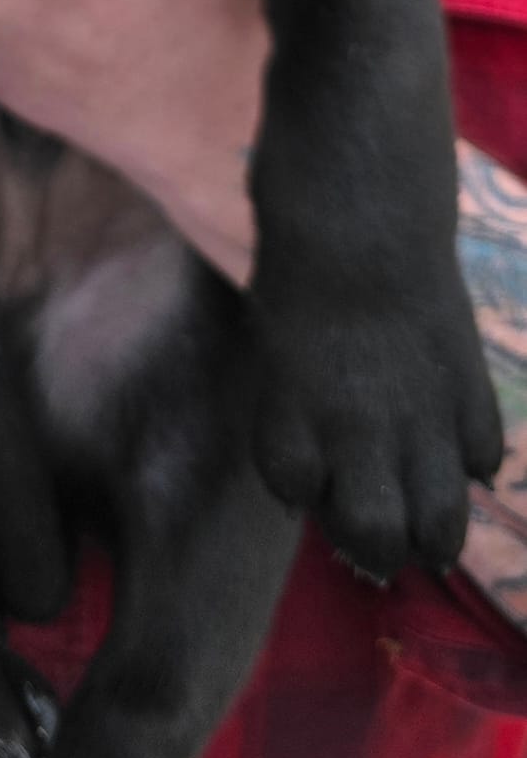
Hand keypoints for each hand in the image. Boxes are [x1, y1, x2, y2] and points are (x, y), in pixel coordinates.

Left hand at [253, 274, 502, 576]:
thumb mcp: (275, 341)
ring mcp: (418, 416)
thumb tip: (316, 468)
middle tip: (376, 528)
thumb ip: (294, 407)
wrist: (365, 212)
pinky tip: (457, 448)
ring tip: (426, 528)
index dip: (302, 490)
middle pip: (372, 535)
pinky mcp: (471, 391)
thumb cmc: (300, 265)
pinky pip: (483, 459)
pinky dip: (471, 462)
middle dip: (374, 545)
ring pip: (438, 523)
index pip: (294, 492)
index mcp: (289, 413)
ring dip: (432, 534)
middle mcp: (353, 430)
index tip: (311, 474)